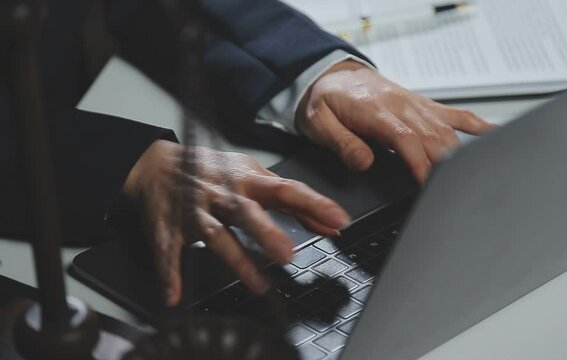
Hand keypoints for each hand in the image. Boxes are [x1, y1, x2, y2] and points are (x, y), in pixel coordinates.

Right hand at [122, 140, 350, 305]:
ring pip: (216, 234)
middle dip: (267, 232)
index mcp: (247, 180)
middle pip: (246, 212)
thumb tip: (329, 223)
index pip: (286, 190)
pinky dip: (169, 273)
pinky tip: (174, 295)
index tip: (339, 219)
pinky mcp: (169, 227)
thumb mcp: (254, 177)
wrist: (156, 163)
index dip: (313, 204)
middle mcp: (222, 194)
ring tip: (257, 282)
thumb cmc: (213, 171)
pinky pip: (168, 251)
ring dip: (236, 259)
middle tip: (288, 254)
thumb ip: (291, 201)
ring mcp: (195, 211)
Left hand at [297, 60, 494, 182]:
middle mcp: (400, 105)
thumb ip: (342, 143)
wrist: (330, 74)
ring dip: (458, 154)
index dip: (420, 164)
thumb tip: (364, 163)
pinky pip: (455, 113)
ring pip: (446, 129)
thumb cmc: (325, 100)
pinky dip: (477, 124)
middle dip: (444, 167)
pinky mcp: (422, 104)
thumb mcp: (319, 123)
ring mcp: (414, 104)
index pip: (406, 140)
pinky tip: (494, 136)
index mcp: (375, 111)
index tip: (428, 186)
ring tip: (469, 179)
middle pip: (432, 137)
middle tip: (450, 193)